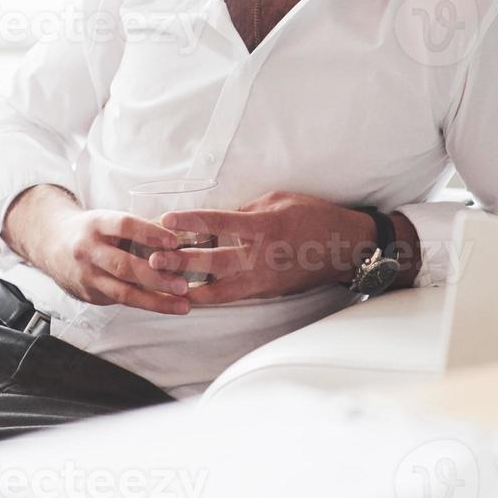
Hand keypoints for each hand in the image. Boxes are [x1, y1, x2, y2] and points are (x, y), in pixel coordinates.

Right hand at [2, 186, 192, 314]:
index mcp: (96, 224)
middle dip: (156, 277)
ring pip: (123, 292)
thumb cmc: (92, 230)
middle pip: (124, 265)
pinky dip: (146, 303)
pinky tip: (167, 305)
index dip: (150, 233)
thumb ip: (140, 229)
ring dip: (156, 300)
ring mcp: (86, 276)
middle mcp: (88, 251)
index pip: (124, 226)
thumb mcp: (109, 220)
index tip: (175, 242)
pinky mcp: (89, 295)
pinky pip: (120, 301)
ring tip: (182, 305)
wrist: (51, 244)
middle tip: (183, 284)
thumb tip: (182, 236)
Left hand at [148, 191, 375, 304]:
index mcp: (264, 226)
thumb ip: (245, 210)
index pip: (219, 223)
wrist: (344, 247)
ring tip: (164, 287)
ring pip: (220, 290)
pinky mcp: (266, 292)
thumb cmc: (313, 216)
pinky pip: (233, 296)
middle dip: (181, 262)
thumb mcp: (279, 200)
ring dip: (190, 288)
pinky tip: (189, 296)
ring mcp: (264, 278)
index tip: (166, 220)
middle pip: (214, 261)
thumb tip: (217, 220)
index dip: (191, 222)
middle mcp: (262, 255)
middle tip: (154, 260)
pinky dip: (210, 297)